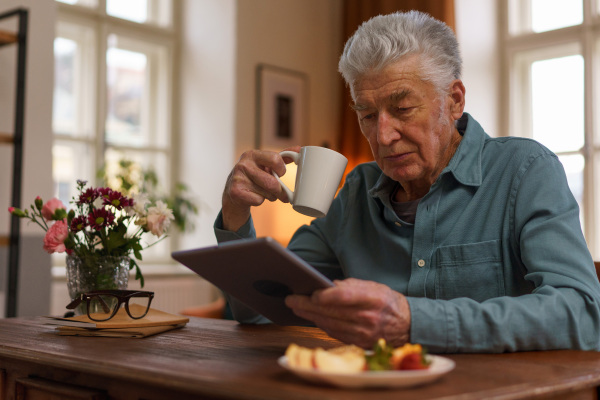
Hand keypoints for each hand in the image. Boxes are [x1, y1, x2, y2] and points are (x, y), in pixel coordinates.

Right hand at [222, 147, 300, 230]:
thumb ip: (283, 156)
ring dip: (271, 196)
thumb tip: (299, 149)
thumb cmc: (254, 175)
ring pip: (266, 193)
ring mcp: (238, 178)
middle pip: (272, 182)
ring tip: (266, 194)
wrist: (232, 191)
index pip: (275, 159)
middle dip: (280, 191)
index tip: (281, 174)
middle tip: (283, 194)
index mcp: (252, 154)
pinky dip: (260, 201)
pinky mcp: (235, 192)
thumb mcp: (266, 164)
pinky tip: (254, 196)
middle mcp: (243, 164)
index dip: (282, 169)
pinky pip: (258, 200)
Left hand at [285, 278, 410, 348]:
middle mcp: (368, 317)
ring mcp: (363, 333)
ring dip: (310, 315)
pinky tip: (312, 317)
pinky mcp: (358, 343)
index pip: (344, 297)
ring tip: (296, 307)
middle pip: (331, 311)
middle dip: (307, 305)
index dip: (325, 295)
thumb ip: (351, 286)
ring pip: (329, 324)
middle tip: (291, 299)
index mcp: (373, 299)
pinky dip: (321, 324)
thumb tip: (327, 285)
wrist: (407, 326)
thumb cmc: (388, 302)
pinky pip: (334, 333)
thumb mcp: (374, 287)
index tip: (311, 292)